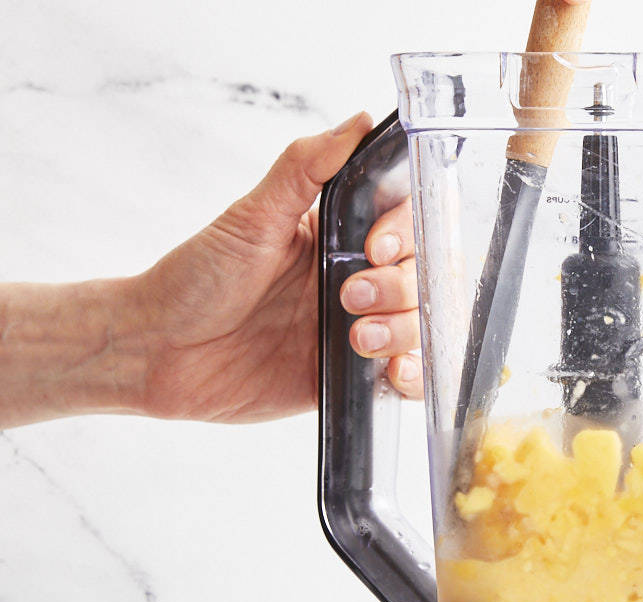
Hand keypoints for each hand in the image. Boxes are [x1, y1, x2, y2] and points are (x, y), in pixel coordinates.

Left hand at [132, 112, 422, 422]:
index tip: (372, 247)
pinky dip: (413, 375)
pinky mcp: (350, 378)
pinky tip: (391, 370)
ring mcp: (359, 330)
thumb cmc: (195, 279)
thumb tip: (356, 122)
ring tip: (358, 338)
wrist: (156, 351)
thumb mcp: (251, 217)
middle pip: (427, 277)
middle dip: (401, 288)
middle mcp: (358, 282)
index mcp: (340, 238)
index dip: (406, 235)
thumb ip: (305, 168)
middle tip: (350, 297)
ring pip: (422, 326)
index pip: (410, 224)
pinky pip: (406, 379)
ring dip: (404, 331)